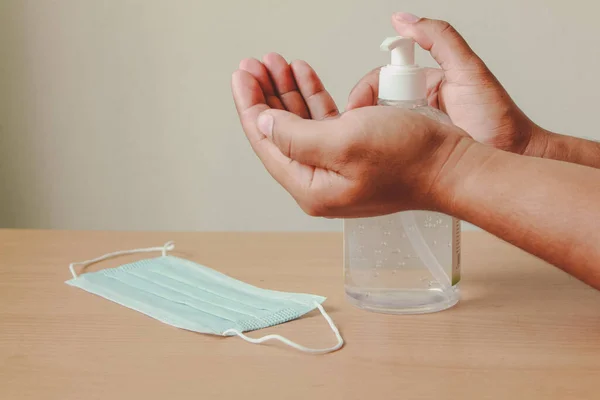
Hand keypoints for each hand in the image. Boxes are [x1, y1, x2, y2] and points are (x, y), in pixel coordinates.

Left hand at [232, 55, 468, 216]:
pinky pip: (324, 123)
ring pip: (301, 123)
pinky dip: (314, 97)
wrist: (452, 167)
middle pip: (279, 132)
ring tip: (278, 63)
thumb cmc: (409, 160)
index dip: (250, 106)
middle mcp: (320, 181)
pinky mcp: (354, 154)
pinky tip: (305, 77)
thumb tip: (263, 125)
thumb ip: (295, 135)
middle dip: (266, 94)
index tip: (241, 76)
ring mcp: (337, 168)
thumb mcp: (343, 142)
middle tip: (255, 65)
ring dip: (289, 91)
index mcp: (311, 186)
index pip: (266, 142)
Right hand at [347, 13, 539, 153]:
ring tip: (365, 142)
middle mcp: (416, 106)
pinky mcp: (415, 154)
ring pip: (379, 129)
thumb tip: (403, 20)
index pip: (383, 77)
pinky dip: (378, 150)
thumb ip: (439, 38)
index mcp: (425, 82)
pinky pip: (390, 149)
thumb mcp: (468, 69)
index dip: (367, 89)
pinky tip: (376, 154)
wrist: (512, 154)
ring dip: (367, 135)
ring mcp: (415, 132)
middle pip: (375, 104)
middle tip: (361, 127)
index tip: (359, 103)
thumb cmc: (498, 118)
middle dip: (362, 114)